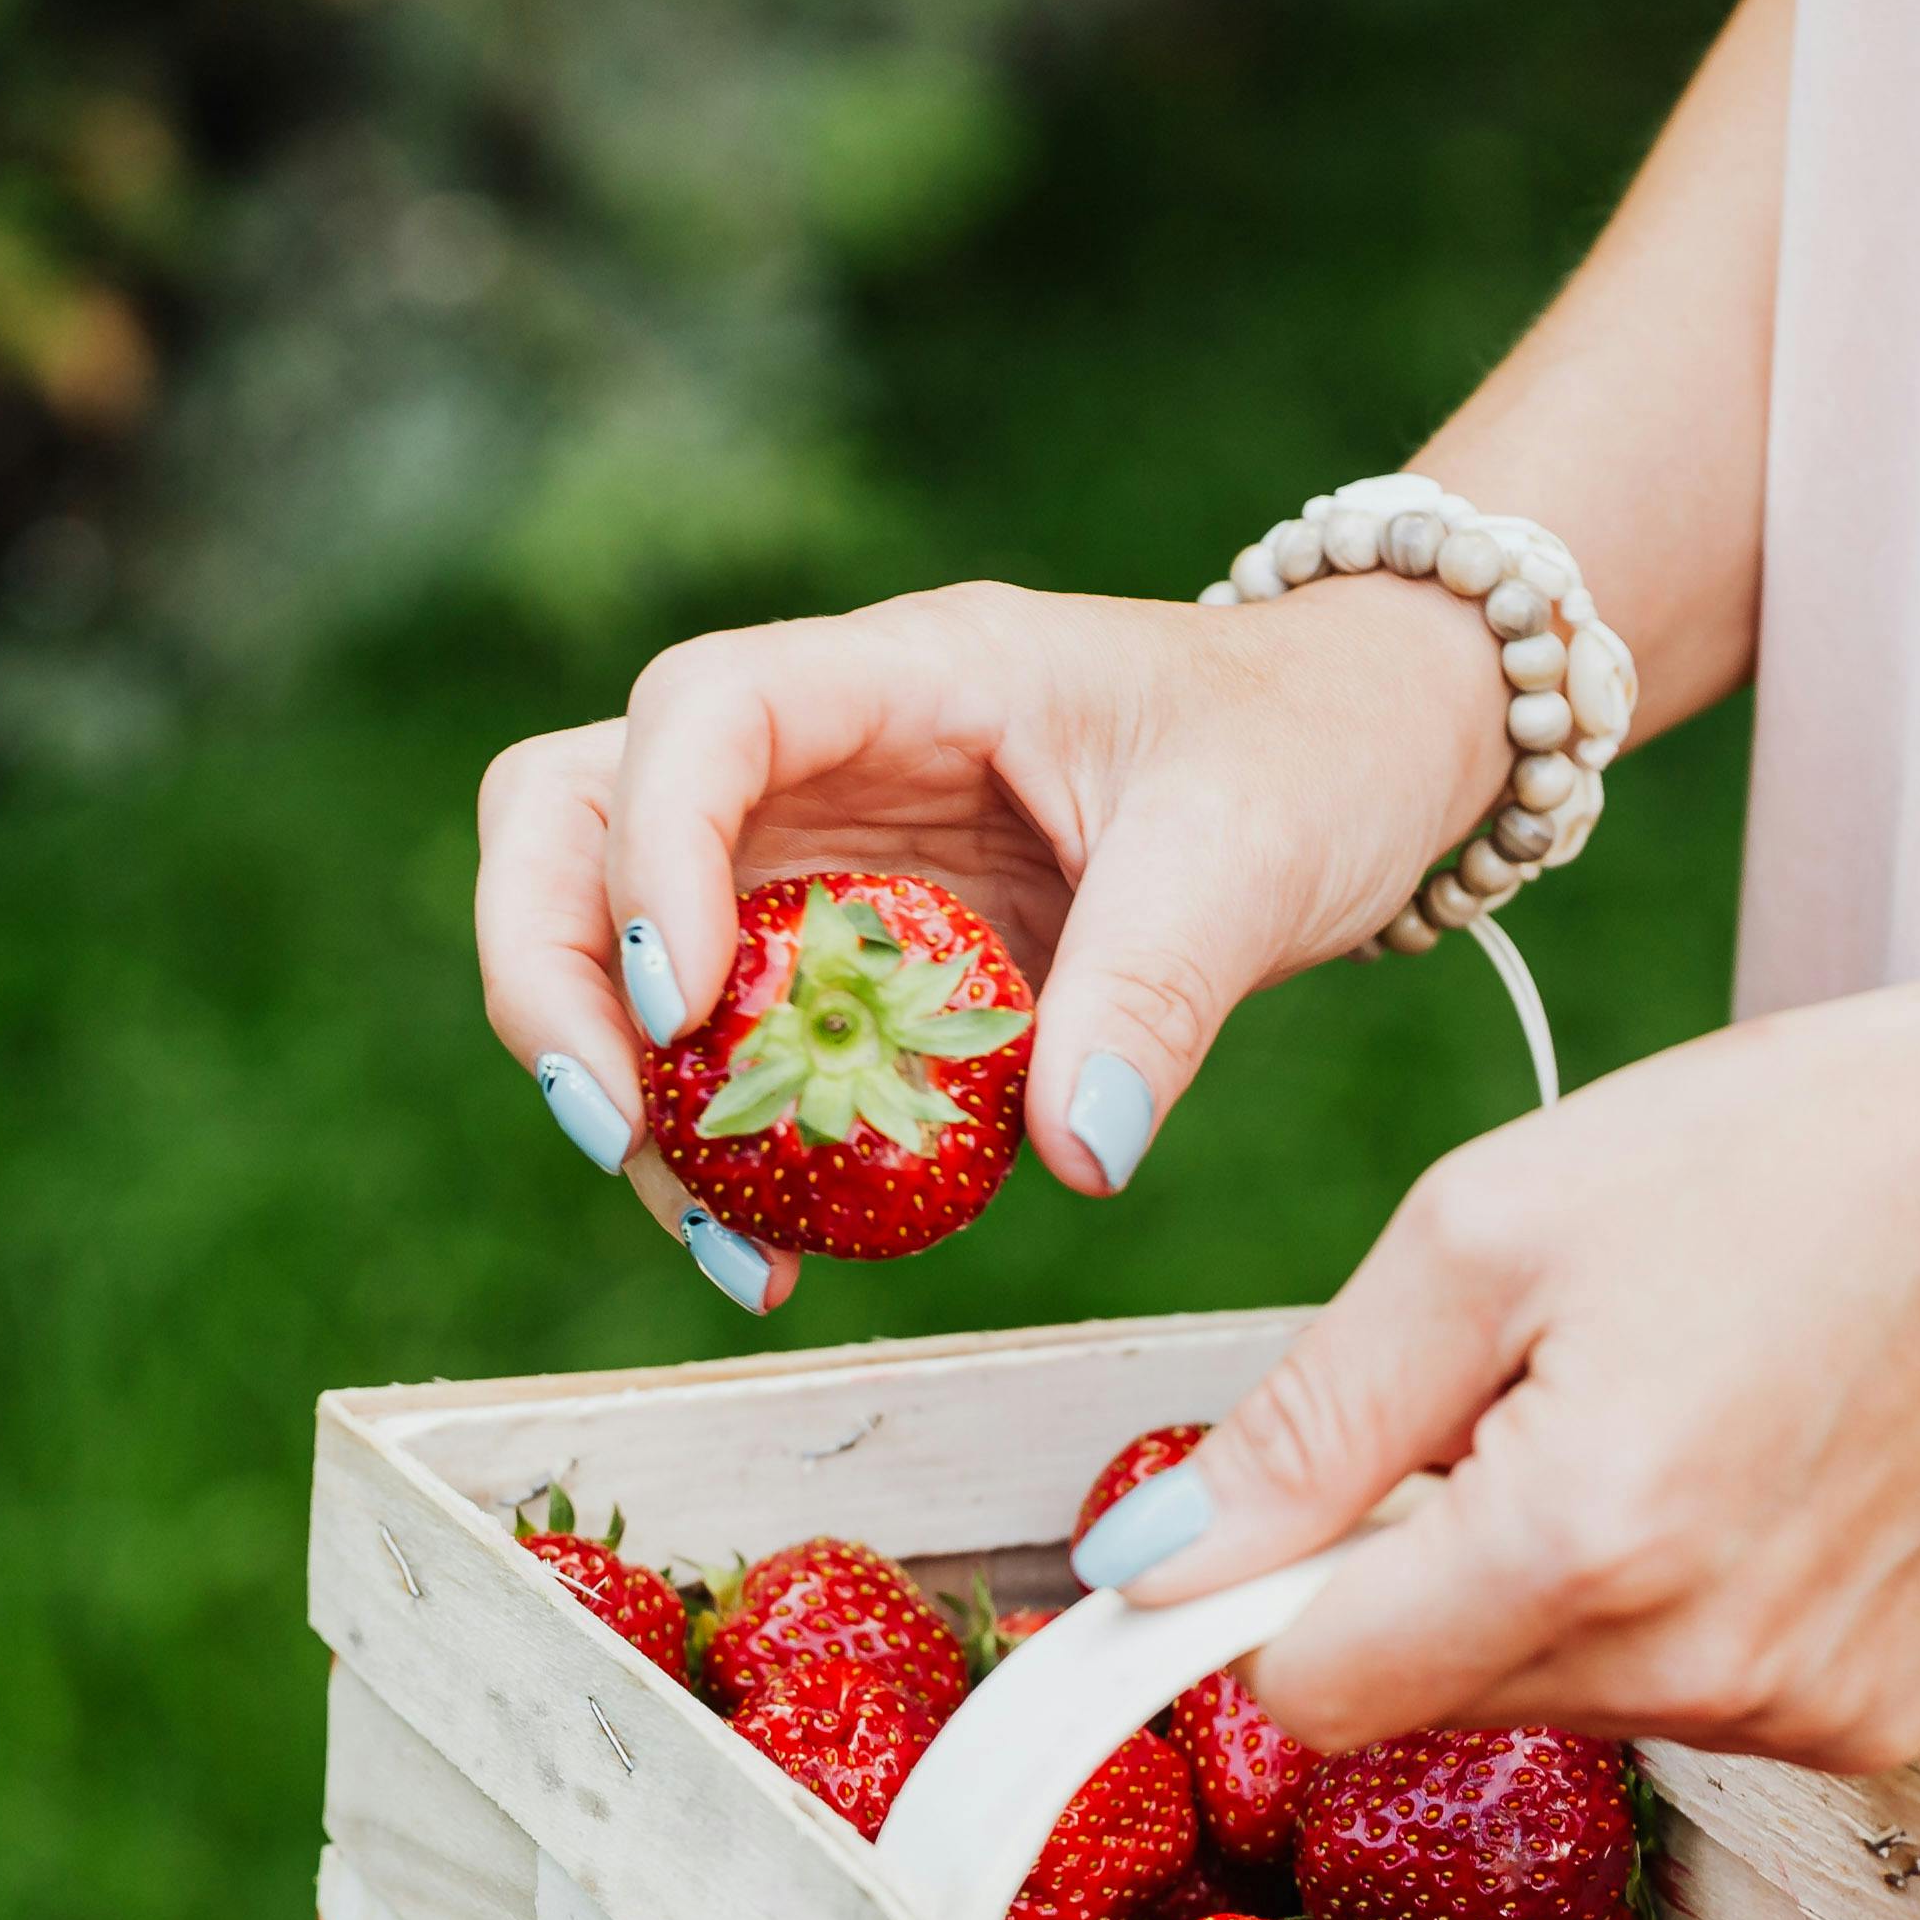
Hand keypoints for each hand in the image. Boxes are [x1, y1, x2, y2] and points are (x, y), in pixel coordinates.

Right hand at [473, 573, 1505, 1307]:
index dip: (651, 852)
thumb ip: (1160, 987)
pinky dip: (716, 1142)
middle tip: (616, 1129)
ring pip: (605, 931)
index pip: (701, 713)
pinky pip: (723, 1041)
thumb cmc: (1312, 747)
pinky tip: (782, 1247)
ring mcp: (812, 849)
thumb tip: (1076, 1151)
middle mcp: (823, 749)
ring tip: (715, 1235)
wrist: (1368, 751)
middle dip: (551, 971)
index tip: (691, 1008)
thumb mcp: (1255, 851)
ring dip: (618, 1084)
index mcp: (911, 672)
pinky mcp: (837, 952)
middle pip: (570, 810)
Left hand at [1086, 973, 1919, 1767]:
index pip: (1311, 1689)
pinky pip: (1675, 1703)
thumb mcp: (1482, 1237)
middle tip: (1524, 1403)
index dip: (1271, 1595)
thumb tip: (1139, 1575)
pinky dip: (1664, 1611)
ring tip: (1655, 1419)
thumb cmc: (1766, 1160)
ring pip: (1545, 1704)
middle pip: (1425, 1698)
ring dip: (1542, 1589)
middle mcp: (1697, 1666)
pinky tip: (1739, 1480)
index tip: (1304, 1501)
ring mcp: (1799, 1713)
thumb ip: (1301, 1430)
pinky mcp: (1870, 1725)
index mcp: (1581, 1542)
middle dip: (1416, 1572)